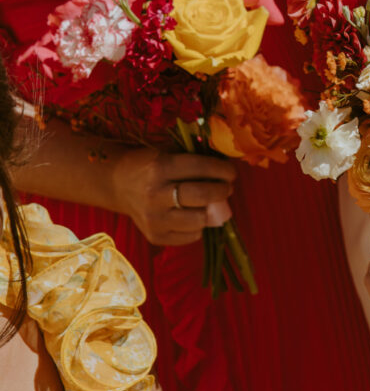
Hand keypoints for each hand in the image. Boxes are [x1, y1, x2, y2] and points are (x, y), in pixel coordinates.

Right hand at [109, 149, 235, 245]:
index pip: (200, 168)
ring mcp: (154, 218)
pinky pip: (190, 236)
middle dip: (222, 191)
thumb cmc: (150, 165)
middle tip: (226, 188)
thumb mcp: (168, 154)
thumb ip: (195, 160)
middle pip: (202, 195)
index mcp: (160, 168)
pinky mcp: (154, 236)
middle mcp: (155, 194)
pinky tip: (195, 215)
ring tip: (211, 204)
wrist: (118, 184)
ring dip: (212, 212)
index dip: (222, 170)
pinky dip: (199, 227)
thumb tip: (227, 168)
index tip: (231, 173)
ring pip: (199, 220)